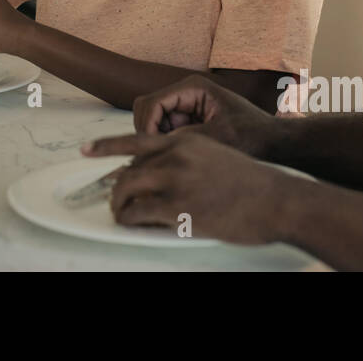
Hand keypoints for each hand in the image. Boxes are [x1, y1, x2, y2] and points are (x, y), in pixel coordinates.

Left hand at [98, 129, 293, 244]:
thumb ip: (187, 157)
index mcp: (185, 140)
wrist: (276, 199)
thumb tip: (161, 170)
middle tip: (113, 201)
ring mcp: (175, 180)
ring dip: (119, 205)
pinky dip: (129, 219)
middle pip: (128, 169)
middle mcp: (176, 155)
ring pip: (127, 189)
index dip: (106, 145)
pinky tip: (132, 223)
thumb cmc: (253, 183)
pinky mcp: (177, 207)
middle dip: (115, 188)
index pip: (135, 139)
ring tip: (121, 215)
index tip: (85, 150)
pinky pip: (138, 213)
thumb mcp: (217, 154)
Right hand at [105, 74, 278, 156]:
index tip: (154, 152)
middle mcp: (186, 92)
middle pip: (147, 109)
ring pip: (153, 121)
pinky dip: (166, 144)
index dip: (147, 127)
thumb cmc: (253, 137)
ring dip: (157, 139)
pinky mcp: (189, 120)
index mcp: (193, 87)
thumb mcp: (218, 138)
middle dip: (149, 132)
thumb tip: (152, 149)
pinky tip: (180, 159)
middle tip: (159, 157)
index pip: (151, 103)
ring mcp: (187, 106)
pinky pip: (165, 130)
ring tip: (173, 159)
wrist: (277, 143)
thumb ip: (183, 139)